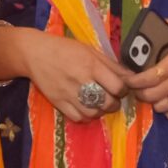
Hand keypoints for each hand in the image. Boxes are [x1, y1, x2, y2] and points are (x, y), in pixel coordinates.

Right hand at [13, 27, 134, 123]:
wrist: (34, 53)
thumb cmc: (66, 49)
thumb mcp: (91, 51)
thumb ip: (112, 65)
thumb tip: (132, 77)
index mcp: (91, 65)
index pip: (117, 86)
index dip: (123, 90)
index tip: (121, 88)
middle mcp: (81, 80)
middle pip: (107, 103)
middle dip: (114, 104)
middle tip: (112, 98)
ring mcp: (68, 94)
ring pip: (94, 114)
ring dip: (100, 111)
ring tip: (99, 104)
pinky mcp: (58, 103)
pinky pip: (78, 118)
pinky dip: (86, 116)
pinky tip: (86, 108)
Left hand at [120, 18, 167, 121]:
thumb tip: (154, 22)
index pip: (147, 78)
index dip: (132, 81)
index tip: (127, 78)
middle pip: (150, 95)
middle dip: (138, 92)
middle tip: (136, 86)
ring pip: (160, 107)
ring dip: (152, 102)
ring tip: (151, 94)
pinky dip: (167, 112)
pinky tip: (166, 103)